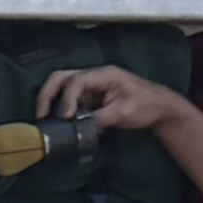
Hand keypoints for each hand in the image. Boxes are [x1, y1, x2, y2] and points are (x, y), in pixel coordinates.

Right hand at [37, 64, 183, 132]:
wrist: (161, 107)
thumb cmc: (146, 106)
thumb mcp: (123, 114)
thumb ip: (99, 119)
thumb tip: (77, 127)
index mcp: (104, 75)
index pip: (77, 81)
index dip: (67, 99)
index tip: (65, 118)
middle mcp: (94, 75)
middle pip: (62, 77)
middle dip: (47, 94)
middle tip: (41, 116)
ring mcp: (92, 84)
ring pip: (62, 85)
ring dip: (51, 100)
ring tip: (45, 119)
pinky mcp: (92, 95)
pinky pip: (70, 97)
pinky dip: (61, 107)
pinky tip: (60, 122)